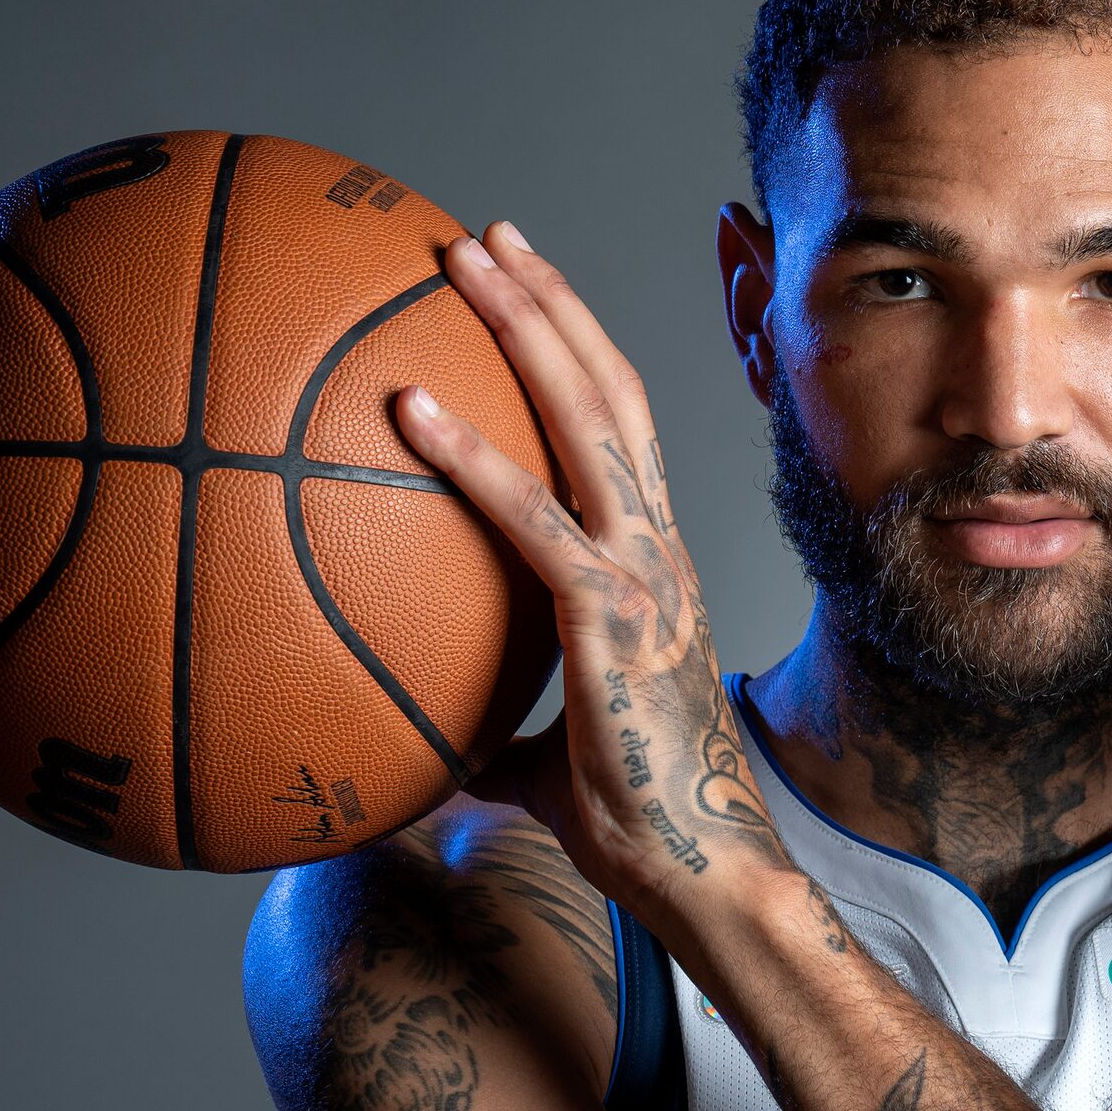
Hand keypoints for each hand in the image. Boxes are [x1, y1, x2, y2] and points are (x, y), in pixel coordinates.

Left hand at [393, 222, 791, 929]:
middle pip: (610, 391)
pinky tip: (406, 407)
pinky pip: (531, 518)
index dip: (574, 351)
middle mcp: (658, 549)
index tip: (520, 289)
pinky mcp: (611, 618)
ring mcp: (643, 575)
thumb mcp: (545, 761)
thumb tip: (422, 761)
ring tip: (459, 261)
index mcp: (653, 566)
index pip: (618, 431)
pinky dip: (467, 455)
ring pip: (588, 418)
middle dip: (546, 304)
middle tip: (482, 238)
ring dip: (523, 328)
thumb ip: (494, 737)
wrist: (705, 872)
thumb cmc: (639, 825)